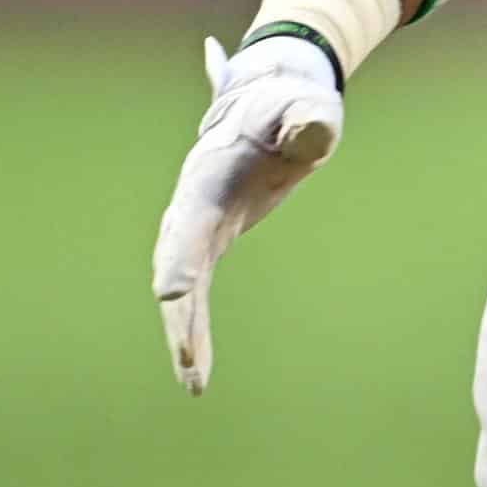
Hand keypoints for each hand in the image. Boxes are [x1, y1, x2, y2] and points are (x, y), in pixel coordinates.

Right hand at [150, 36, 342, 394]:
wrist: (268, 100)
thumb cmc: (287, 105)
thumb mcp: (304, 108)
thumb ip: (307, 121)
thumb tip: (313, 134)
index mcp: (204, 180)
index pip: (184, 233)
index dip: (178, 266)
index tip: (174, 298)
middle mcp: (189, 210)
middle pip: (174, 272)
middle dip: (179, 318)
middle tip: (191, 365)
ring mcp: (194, 229)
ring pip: (181, 291)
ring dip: (185, 336)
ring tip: (196, 385)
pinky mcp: (208, 242)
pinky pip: (194, 293)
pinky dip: (195, 328)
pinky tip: (200, 368)